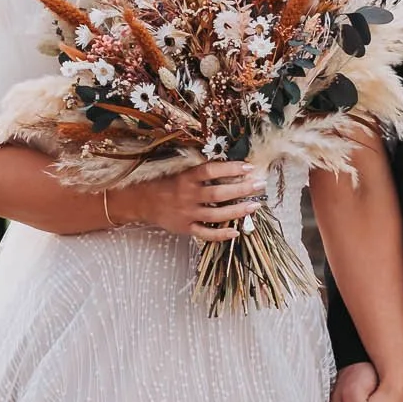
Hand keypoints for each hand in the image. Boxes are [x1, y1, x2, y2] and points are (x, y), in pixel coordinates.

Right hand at [117, 161, 266, 240]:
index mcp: (185, 178)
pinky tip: (236, 231)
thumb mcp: (180, 172)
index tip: (249, 167)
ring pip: (216, 214)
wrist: (143, 202)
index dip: (230, 168)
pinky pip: (205, 233)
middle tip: (260, 185)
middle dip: (242, 189)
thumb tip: (229, 167)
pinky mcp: (185, 228)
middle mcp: (187, 195)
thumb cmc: (166, 184)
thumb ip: (201, 172)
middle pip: (218, 193)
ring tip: (255, 206)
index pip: (210, 171)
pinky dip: (221, 235)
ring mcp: (187, 213)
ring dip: (238, 211)